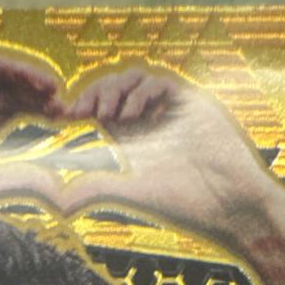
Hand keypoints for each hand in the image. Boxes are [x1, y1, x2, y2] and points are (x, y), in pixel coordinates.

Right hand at [0, 47, 64, 217]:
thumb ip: (21, 180)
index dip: (39, 111)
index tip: (63, 117)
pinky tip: (26, 77)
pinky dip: (2, 65)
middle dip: (36, 93)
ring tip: (50, 88)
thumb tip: (56, 186)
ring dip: (24, 76)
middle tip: (62, 102)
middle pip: (6, 92)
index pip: (13, 114)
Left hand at [60, 67, 281, 250]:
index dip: (81, 106)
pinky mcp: (190, 102)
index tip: (67, 117)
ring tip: (111, 117)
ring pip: (135, 79)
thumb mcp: (128, 193)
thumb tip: (57, 200)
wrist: (227, 204)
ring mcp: (169, 109)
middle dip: (95, 94)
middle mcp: (149, 120)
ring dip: (116, 91)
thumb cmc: (182, 205)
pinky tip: (139, 117)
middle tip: (85, 113)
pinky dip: (144, 94)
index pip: (99, 108)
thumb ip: (92, 189)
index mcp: (132, 138)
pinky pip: (161, 83)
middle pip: (114, 88)